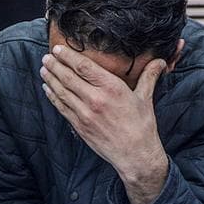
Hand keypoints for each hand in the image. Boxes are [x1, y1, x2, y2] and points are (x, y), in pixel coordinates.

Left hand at [41, 46, 170, 203]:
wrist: (135, 155)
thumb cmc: (142, 126)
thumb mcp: (146, 98)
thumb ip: (149, 76)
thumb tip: (160, 61)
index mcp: (112, 88)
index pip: (84, 67)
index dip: (69, 56)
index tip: (59, 48)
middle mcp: (96, 99)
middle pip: (69, 77)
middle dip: (55, 65)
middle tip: (46, 56)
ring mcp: (85, 114)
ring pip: (62, 92)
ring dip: (50, 79)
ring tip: (43, 68)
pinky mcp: (80, 126)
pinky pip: (62, 108)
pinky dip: (53, 97)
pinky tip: (48, 89)